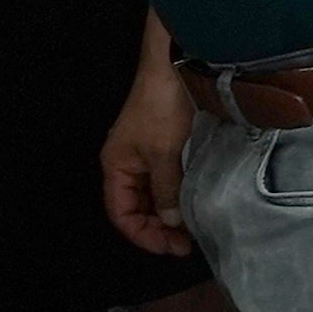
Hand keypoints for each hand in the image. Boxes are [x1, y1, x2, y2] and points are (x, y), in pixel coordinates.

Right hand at [100, 44, 196, 256]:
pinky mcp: (166, 146)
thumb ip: (166, 191)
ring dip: (170, 214)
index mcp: (116, 166)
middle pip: (137, 208)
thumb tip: (170, 223)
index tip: (172, 247)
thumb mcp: (163, 154)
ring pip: (154, 197)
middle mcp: (127, 164)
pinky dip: (179, 196)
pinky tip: (195, 204)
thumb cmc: (163, 107)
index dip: (144, 235)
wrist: (176, 64)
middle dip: (159, 228)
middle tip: (188, 243)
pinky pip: (167, 181)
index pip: (121, 214)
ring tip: (194, 229)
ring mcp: (147, 155)